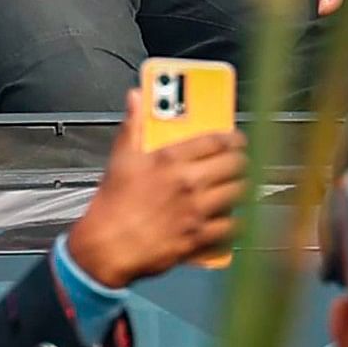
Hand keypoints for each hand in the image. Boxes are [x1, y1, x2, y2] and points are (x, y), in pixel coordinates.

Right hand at [65, 87, 244, 285]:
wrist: (106, 247)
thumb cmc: (112, 206)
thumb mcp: (121, 159)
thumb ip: (133, 125)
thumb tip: (135, 99)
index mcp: (170, 160)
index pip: (214, 140)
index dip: (232, 137)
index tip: (236, 138)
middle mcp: (188, 183)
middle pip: (233, 164)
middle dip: (240, 160)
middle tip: (239, 161)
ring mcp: (196, 211)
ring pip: (237, 193)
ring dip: (241, 188)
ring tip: (238, 185)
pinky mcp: (198, 237)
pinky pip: (231, 226)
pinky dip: (235, 221)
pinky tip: (232, 217)